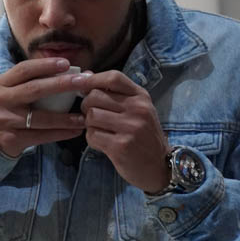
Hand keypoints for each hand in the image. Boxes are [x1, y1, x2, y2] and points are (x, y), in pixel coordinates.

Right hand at [0, 58, 86, 157]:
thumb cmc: (7, 109)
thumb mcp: (10, 92)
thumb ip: (31, 83)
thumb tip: (69, 73)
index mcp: (1, 84)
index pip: (24, 69)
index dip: (45, 65)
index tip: (66, 64)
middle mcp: (1, 100)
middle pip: (34, 89)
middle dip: (61, 84)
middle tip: (83, 82)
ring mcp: (5, 120)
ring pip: (41, 118)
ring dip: (65, 118)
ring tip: (84, 117)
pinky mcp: (12, 139)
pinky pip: (41, 136)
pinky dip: (60, 134)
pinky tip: (74, 131)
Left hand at [76, 70, 169, 191]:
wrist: (159, 166)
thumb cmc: (144, 136)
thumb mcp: (138, 110)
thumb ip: (115, 93)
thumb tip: (86, 74)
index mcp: (141, 97)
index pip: (113, 77)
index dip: (92, 79)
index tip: (80, 85)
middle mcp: (138, 109)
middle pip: (96, 96)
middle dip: (87, 106)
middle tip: (93, 116)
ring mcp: (130, 128)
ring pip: (91, 116)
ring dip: (89, 124)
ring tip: (99, 130)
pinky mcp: (121, 146)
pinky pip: (92, 135)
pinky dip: (92, 139)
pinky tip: (102, 143)